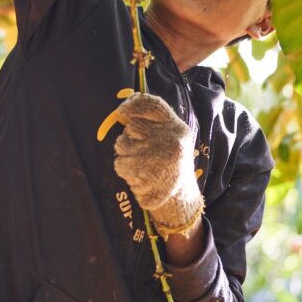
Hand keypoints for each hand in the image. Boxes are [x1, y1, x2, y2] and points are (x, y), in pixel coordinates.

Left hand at [113, 93, 203, 236]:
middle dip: (127, 137)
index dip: (134, 104)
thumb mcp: (171, 136)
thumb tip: (125, 109)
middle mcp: (171, 143)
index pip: (153, 105)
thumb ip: (152, 121)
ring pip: (121, 146)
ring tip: (140, 163)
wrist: (181, 197)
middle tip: (137, 148)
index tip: (121, 111)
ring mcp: (160, 162)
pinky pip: (120, 165)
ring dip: (124, 154)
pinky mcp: (148, 180)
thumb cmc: (170, 160)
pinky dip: (124, 170)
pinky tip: (137, 175)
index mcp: (178, 129)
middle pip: (131, 128)